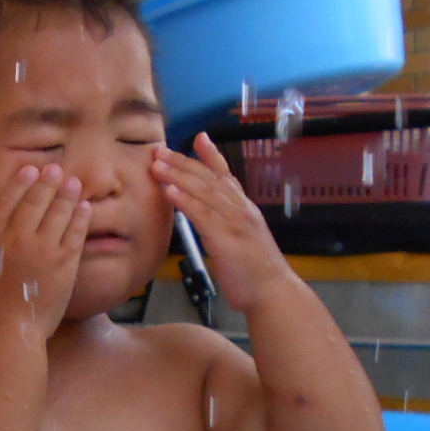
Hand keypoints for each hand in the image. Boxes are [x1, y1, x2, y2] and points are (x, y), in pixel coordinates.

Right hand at [0, 163, 89, 341]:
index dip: (19, 184)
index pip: (7, 202)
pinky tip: (85, 209)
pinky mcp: (64, 266)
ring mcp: (43, 251)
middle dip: (46, 182)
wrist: (5, 334)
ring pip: (59, 213)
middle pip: (35, 202)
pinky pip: (76, 235)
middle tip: (55, 170)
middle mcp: (17, 239)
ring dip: (67, 195)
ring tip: (74, 183)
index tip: (29, 170)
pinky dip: (81, 219)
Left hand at [152, 134, 294, 317]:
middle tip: (159, 150)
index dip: (212, 156)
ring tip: (156, 165)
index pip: (226, 175)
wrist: (273, 293)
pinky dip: (184, 201)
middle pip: (209, 178)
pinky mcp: (226, 239)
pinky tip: (168, 191)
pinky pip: (201, 215)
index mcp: (245, 210)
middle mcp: (241, 209)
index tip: (198, 137)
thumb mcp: (243, 242)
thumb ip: (229, 226)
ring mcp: (235, 222)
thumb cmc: (255, 274)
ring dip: (177, 176)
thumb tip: (212, 222)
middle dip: (183, 162)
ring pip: (203, 192)